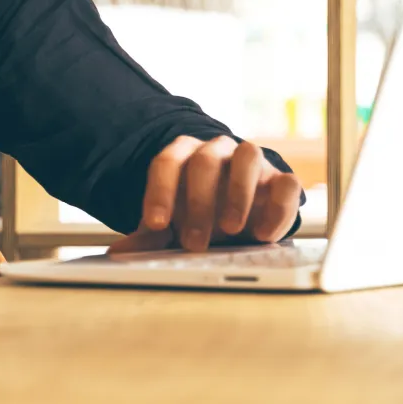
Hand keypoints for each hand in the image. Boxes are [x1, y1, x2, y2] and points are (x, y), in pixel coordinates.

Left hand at [107, 135, 301, 255]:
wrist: (238, 214)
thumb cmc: (198, 216)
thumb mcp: (174, 225)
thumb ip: (150, 236)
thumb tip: (118, 253)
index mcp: (184, 154)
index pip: (167, 162)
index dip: (160, 191)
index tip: (157, 224)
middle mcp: (217, 150)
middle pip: (204, 161)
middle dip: (198, 202)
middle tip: (194, 242)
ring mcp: (250, 161)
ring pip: (247, 156)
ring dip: (239, 192)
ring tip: (231, 229)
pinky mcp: (280, 180)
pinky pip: (285, 183)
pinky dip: (277, 207)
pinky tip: (264, 235)